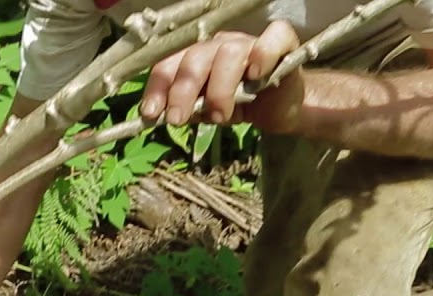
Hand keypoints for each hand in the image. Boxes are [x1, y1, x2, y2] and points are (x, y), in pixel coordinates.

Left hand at [139, 21, 303, 132]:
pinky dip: (263, 54)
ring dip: (220, 89)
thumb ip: (187, 110)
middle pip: (195, 58)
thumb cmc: (241, 105)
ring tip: (220, 116)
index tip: (150, 113)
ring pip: (229, 53)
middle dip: (182, 92)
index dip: (158, 87)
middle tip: (177, 119)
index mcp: (197, 58)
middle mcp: (220, 46)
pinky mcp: (281, 43)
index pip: (170, 64)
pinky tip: (257, 76)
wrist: (281, 109)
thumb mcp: (207, 111)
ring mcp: (249, 42)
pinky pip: (272, 38)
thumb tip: (158, 116)